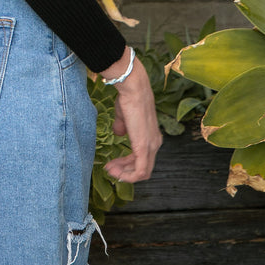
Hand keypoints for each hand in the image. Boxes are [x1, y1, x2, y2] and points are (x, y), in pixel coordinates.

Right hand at [100, 52, 161, 183]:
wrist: (133, 89)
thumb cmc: (128, 98)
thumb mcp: (124, 116)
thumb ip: (122, 126)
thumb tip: (118, 133)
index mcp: (152, 137)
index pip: (143, 159)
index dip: (127, 164)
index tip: (113, 163)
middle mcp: (155, 144)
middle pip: (143, 168)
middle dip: (125, 171)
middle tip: (109, 169)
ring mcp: (151, 146)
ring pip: (141, 172)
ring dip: (124, 174)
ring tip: (109, 169)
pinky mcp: (144, 148)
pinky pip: (140, 171)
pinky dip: (127, 175)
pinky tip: (114, 170)